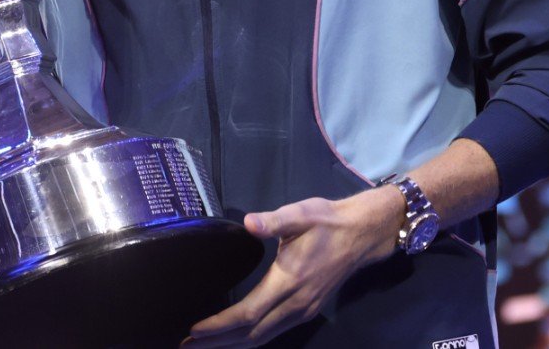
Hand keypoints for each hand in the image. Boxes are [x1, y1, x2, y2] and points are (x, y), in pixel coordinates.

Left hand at [182, 187, 401, 346]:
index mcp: (289, 280)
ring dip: (232, 345)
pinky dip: (251, 340)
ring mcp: (303, 310)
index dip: (220, 325)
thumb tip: (250, 222)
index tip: (194, 330)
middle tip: (186, 345)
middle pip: (251, 335)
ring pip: (263, 338)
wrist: (362, 234)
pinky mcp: (307, 310)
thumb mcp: (301, 214)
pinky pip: (273, 333)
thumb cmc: (327, 222)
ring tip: (204, 346)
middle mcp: (296, 303)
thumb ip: (274, 221)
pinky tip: (236, 339)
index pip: (248, 314)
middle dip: (218, 342)